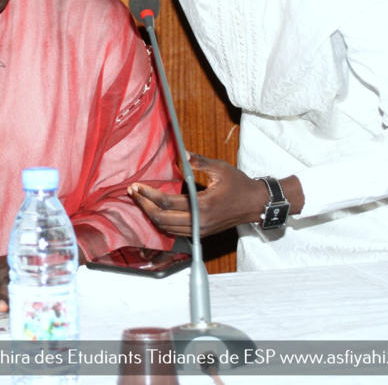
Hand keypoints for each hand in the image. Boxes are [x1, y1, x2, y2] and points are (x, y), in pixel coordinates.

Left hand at [128, 152, 268, 236]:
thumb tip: (182, 154)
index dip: (148, 195)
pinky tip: (155, 210)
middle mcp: (199, 222)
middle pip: (161, 219)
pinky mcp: (200, 233)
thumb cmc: (239, 185)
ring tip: (140, 200)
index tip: (137, 187)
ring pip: (166, 228)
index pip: (167, 202)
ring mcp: (199, 230)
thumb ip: (199, 162)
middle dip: (144, 206)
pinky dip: (161, 222)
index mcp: (202, 205)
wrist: (255, 204)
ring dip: (150, 215)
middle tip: (133, 193)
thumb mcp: (220, 169)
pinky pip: (174, 231)